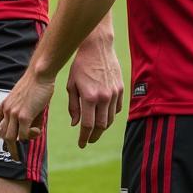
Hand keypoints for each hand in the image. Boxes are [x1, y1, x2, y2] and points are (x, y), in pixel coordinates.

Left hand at [0, 69, 55, 161]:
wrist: (38, 75)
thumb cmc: (35, 84)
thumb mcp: (24, 98)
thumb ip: (26, 113)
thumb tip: (33, 129)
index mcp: (5, 103)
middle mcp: (7, 110)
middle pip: (3, 134)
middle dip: (7, 147)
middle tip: (14, 156)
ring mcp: (15, 114)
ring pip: (11, 138)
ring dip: (15, 149)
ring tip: (19, 158)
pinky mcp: (25, 116)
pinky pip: (24, 135)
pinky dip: (29, 138)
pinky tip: (36, 132)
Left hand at [67, 33, 123, 147]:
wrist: (97, 48)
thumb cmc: (80, 66)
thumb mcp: (71, 85)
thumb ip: (73, 106)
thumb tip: (75, 124)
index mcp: (89, 97)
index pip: (88, 125)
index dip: (84, 137)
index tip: (81, 144)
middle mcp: (104, 97)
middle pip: (101, 126)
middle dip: (94, 136)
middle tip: (88, 140)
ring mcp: (114, 94)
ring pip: (110, 119)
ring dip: (103, 127)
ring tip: (95, 131)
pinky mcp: (121, 90)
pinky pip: (117, 109)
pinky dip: (110, 116)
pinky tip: (104, 116)